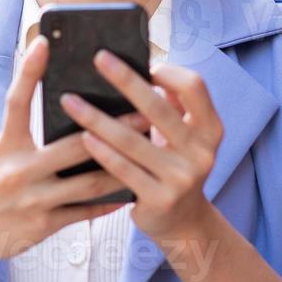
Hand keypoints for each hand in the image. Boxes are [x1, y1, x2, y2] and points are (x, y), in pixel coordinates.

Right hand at [0, 34, 150, 281]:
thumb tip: (68, 110)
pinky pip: (85, 210)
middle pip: (73, 145)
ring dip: (121, 166)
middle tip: (143, 114)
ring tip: (147, 151)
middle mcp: (17, 170)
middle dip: (112, 128)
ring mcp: (32, 199)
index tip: (44, 42)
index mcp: (5, 146)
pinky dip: (109, 201)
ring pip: (88, 181)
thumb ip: (27, 136)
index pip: (16, 102)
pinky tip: (129, 192)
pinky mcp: (43, 225)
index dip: (28, 70)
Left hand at [59, 49, 220, 243]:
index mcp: (211, 129)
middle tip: (98, 58)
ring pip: (132, 140)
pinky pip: (123, 169)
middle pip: (158, 108)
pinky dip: (101, 151)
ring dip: (97, 118)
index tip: (142, 63)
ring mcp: (182, 178)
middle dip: (126, 80)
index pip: (194, 87)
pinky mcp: (159, 199)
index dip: (169, 72)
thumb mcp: (183, 137)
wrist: (182, 222)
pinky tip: (83, 136)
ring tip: (70, 101)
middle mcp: (202, 153)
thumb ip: (170, 105)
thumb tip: (137, 67)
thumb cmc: (173, 166)